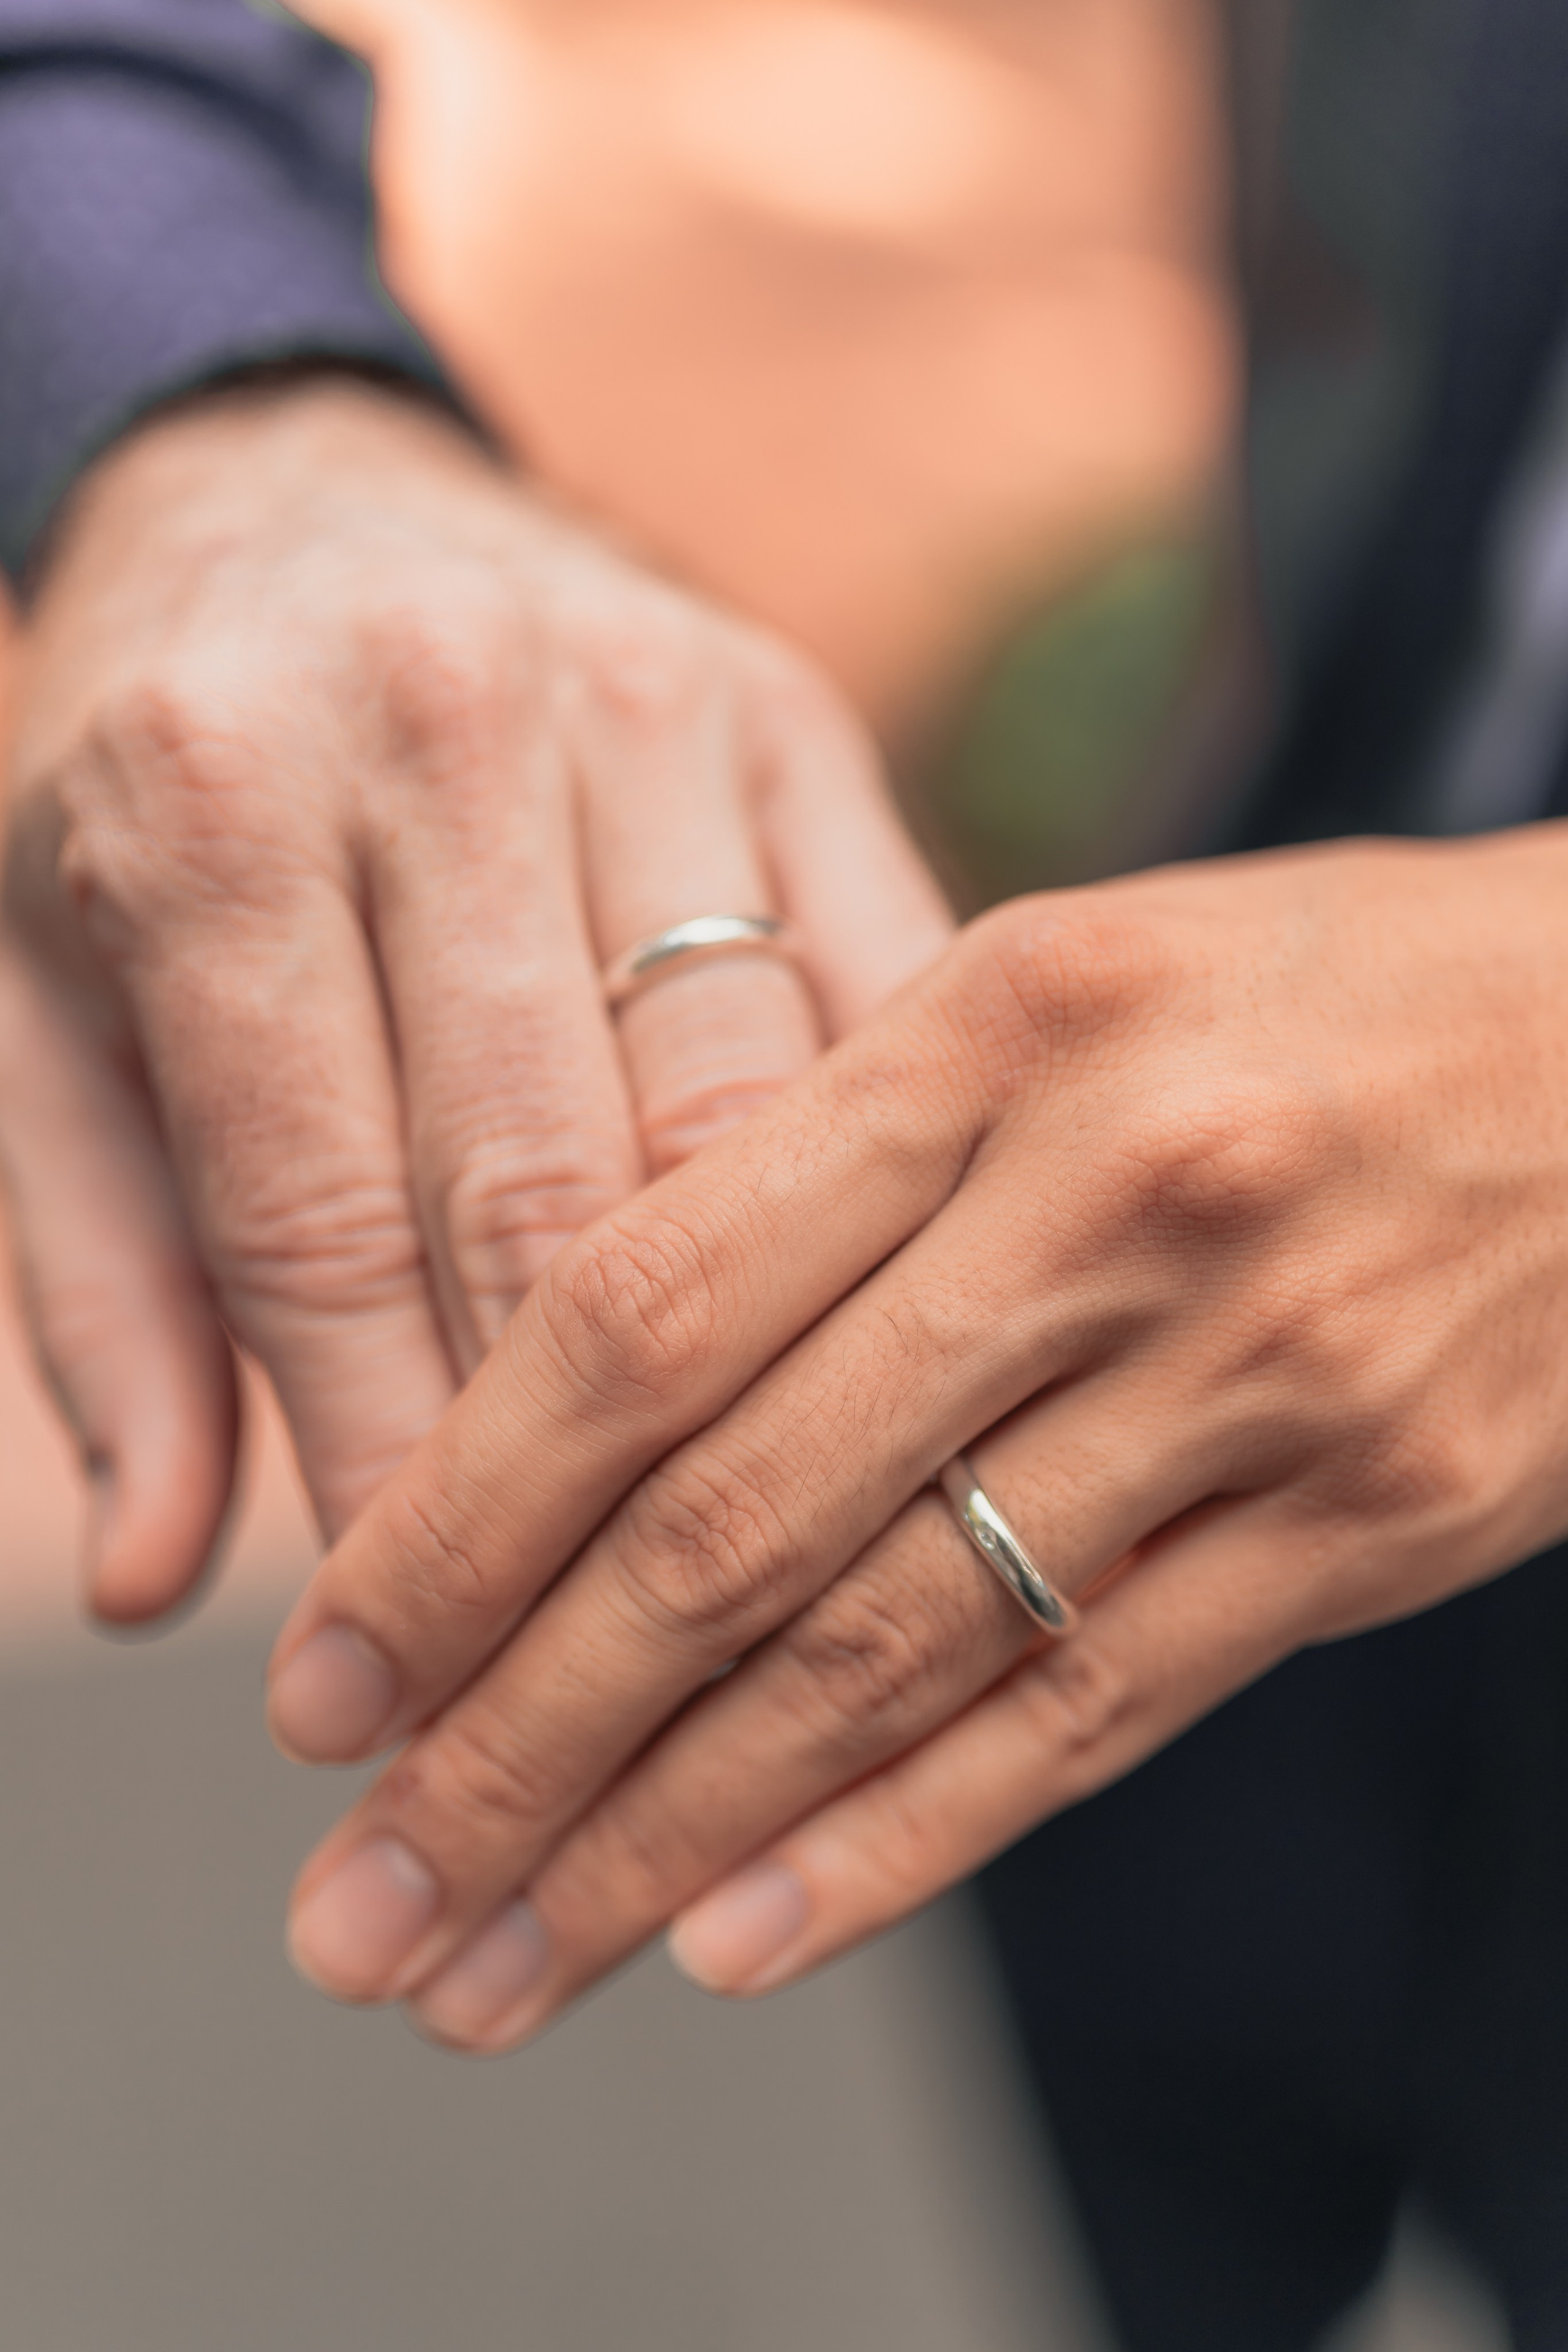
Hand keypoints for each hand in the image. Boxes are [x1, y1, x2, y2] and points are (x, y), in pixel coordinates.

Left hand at [0, 371, 948, 1619]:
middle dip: (577, 1465)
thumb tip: (159, 1582)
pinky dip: (881, 1180)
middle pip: (550, 1179)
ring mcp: (650, 705)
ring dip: (756, 1350)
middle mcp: (442, 728)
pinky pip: (876, 991)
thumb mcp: (52, 1020)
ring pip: (743, 1106)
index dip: (382, 1474)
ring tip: (753, 1551)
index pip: (321, 1213)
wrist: (306, 498)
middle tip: (594, 1670)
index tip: (423, 1682)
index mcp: (211, 809)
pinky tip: (890, 1331)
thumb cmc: (165, 802)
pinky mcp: (794, 718)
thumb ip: (103, 1292)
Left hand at [264, 829, 1567, 2049]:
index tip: (326, 1677)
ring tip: (503, 1967)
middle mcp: (1113, 1198)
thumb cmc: (1308, 992)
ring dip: (670, 1838)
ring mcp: (1258, 1372)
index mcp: (997, 1022)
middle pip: (738, 1523)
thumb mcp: (1060, 982)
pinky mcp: (1372, 1515)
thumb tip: (587, 1374)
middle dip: (516, 1742)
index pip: (646, 1302)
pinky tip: (741, 1941)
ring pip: (891, 1651)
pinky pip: (1093, 1707)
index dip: (460, 1512)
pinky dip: (904, 1842)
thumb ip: (840, 1152)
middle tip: (360, 1903)